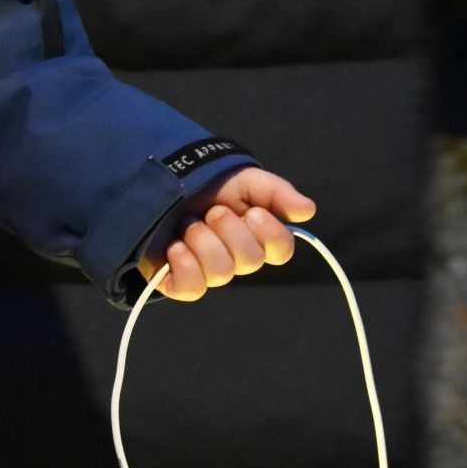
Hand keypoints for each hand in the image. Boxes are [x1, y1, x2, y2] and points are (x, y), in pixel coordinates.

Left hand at [140, 167, 316, 301]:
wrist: (158, 182)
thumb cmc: (203, 183)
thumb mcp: (242, 178)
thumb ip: (275, 192)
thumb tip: (308, 211)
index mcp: (255, 235)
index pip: (281, 250)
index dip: (270, 233)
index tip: (252, 212)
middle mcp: (235, 257)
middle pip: (251, 260)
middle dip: (229, 230)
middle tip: (211, 211)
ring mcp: (207, 272)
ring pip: (222, 273)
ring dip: (203, 241)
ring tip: (188, 223)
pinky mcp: (179, 282)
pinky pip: (193, 288)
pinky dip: (185, 264)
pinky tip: (176, 246)